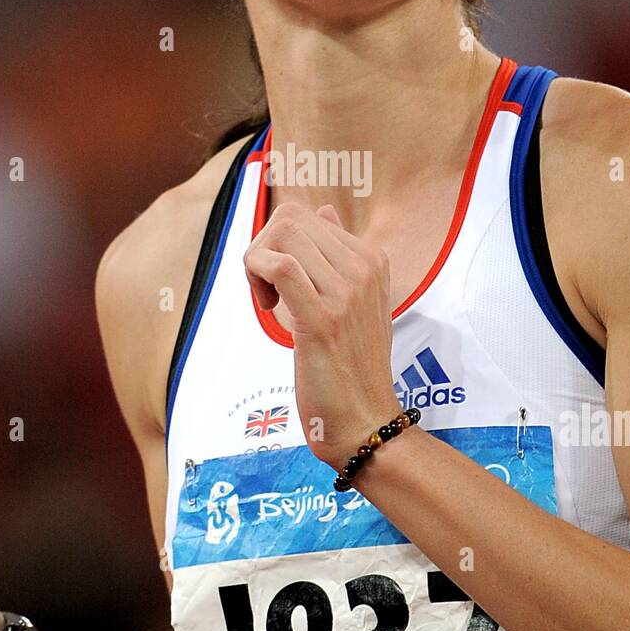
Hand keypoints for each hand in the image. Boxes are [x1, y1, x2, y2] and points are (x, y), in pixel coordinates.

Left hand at [243, 200, 401, 469]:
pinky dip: (257, 275)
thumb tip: (322, 210)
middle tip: (267, 290)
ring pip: (282, 236)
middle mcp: (364, 269)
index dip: (278, 243)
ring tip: (268, 300)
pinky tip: (266, 306)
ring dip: (256, 264)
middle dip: (262, 248)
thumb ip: (339, 255)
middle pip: (290, 219)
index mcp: (373, 260)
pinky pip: (280, 267)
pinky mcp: (322, 319)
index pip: (307, 215)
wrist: (364, 421)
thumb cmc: (352, 366)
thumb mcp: (357, 301)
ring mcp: (347, 293)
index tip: (280, 282)